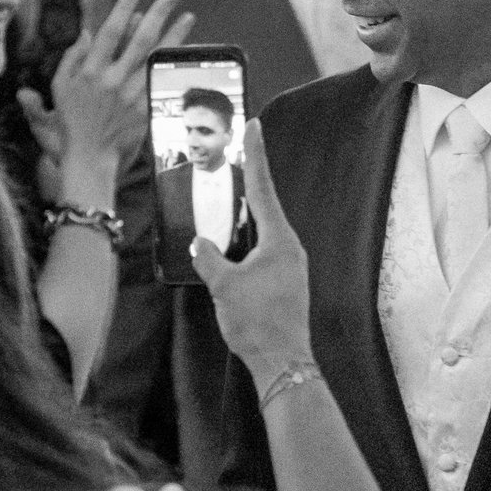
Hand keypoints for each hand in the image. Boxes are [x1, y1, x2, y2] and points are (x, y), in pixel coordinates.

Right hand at [26, 0, 189, 207]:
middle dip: (157, 14)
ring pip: (157, 60)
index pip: (109, 32)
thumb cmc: (71, 122)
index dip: (123, 9)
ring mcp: (131, 96)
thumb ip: (72, 58)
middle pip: (139, 40)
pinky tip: (187, 54)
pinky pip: (163, 83)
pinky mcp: (146, 111)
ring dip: (175, 37)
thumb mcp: (60, 88)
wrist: (89, 157)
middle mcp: (112, 80)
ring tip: (189, 17)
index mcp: (90, 71)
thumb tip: (87, 32)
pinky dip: (175, 67)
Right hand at [191, 123, 311, 382]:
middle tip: (235, 156)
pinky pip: (263, 252)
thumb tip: (201, 243)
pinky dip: (246, 243)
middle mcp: (290, 249)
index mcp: (279, 240)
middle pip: (264, 207)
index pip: (262, 188)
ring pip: (263, 232)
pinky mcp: (285, 283)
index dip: (255, 155)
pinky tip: (232, 249)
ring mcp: (290, 267)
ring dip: (245, 218)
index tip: (254, 126)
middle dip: (247, 184)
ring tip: (226, 203)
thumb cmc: (257, 323)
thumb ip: (209, 257)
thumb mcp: (224, 285)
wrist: (282, 363)